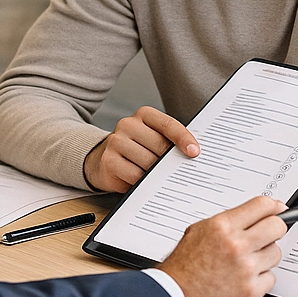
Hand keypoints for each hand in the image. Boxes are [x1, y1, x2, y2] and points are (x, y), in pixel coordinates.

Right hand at [83, 106, 199, 192]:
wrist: (103, 160)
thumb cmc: (136, 149)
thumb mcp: (152, 138)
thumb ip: (169, 141)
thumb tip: (191, 155)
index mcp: (144, 115)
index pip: (168, 124)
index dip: (184, 138)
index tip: (195, 151)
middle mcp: (128, 124)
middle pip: (160, 145)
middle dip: (171, 161)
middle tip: (177, 170)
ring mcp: (116, 142)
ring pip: (148, 162)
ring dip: (157, 173)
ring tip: (157, 176)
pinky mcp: (109, 160)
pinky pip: (135, 175)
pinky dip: (144, 181)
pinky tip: (143, 181)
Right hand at [161, 197, 287, 296]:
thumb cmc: (183, 268)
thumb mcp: (198, 231)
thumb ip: (228, 222)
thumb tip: (253, 214)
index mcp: (222, 227)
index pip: (262, 206)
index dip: (274, 207)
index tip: (278, 210)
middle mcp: (236, 246)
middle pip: (277, 227)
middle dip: (275, 229)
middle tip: (268, 235)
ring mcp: (246, 269)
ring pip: (276, 253)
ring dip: (265, 256)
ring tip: (246, 262)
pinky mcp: (251, 291)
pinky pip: (270, 278)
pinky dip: (260, 279)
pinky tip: (243, 279)